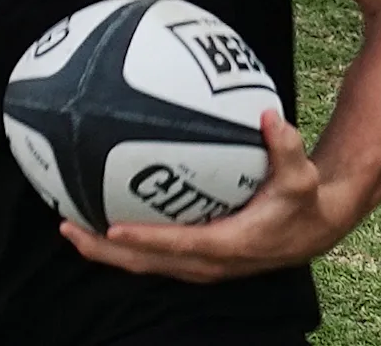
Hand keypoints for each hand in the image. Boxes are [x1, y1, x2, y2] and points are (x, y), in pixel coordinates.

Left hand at [62, 109, 355, 281]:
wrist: (313, 228)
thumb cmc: (303, 200)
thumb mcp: (301, 176)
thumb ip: (285, 148)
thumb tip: (269, 115)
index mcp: (230, 245)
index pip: (180, 245)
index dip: (146, 240)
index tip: (111, 229)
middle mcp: (210, 262)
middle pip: (149, 261)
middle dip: (105, 250)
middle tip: (67, 227)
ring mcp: (200, 264)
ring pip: (144, 262)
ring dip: (105, 250)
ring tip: (67, 226)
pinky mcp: (195, 258)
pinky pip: (151, 253)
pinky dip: (122, 243)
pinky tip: (94, 217)